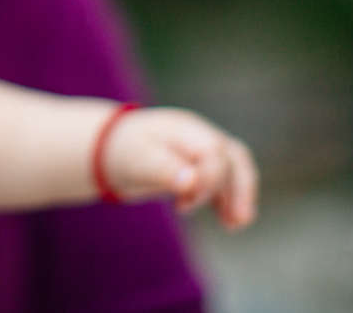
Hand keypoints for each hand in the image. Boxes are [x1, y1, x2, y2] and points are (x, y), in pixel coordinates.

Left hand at [102, 107, 257, 228]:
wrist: (113, 149)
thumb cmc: (126, 152)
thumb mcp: (139, 161)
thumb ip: (165, 170)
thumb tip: (192, 182)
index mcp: (185, 128)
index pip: (215, 151)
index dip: (211, 179)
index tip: (185, 204)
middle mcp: (200, 137)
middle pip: (234, 158)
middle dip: (238, 189)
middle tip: (235, 220)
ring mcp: (203, 150)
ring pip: (235, 170)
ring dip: (239, 196)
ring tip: (235, 224)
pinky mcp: (201, 166)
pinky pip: (226, 181)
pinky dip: (230, 200)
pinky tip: (229, 222)